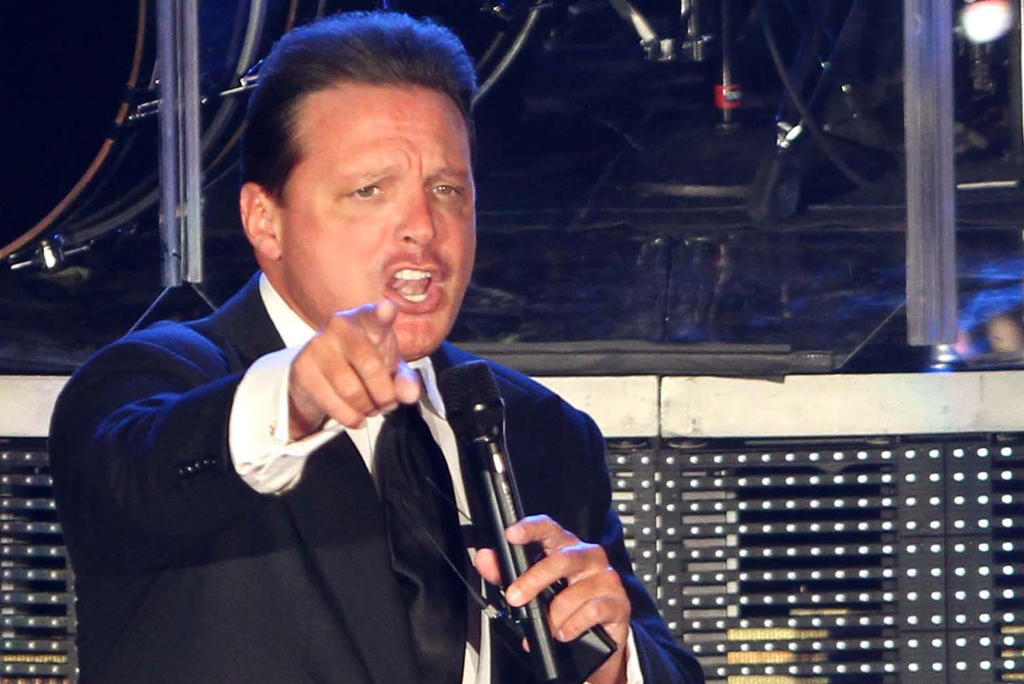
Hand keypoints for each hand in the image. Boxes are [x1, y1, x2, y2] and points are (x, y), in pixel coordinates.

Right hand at [287, 300, 420, 437]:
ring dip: (367, 409)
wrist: (322, 376)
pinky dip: (350, 417)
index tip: (387, 310)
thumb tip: (410, 395)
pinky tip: (356, 417)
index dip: (383, 313)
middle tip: (387, 403)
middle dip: (385, 395)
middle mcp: (340, 325)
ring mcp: (318, 344)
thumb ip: (403, 379)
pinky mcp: (302, 367)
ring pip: (351, 390)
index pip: (376, 315)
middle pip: (371, 367)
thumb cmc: (363, 364)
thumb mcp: (389, 369)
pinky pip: (333, 403)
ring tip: (370, 408)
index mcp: (367, 319)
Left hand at [474, 515, 630, 683]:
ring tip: (548, 627)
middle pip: (562, 559)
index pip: (549, 528)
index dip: (531, 528)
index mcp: (566, 547)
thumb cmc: (563, 605)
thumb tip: (485, 559)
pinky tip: (565, 633)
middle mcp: (589, 557)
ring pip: (574, 593)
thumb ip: (506, 573)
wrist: (597, 639)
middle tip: (514, 597)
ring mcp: (606, 578)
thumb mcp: (532, 589)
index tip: (512, 534)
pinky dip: (572, 626)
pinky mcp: (619, 603)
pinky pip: (591, 611)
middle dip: (534, 579)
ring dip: (553, 616)